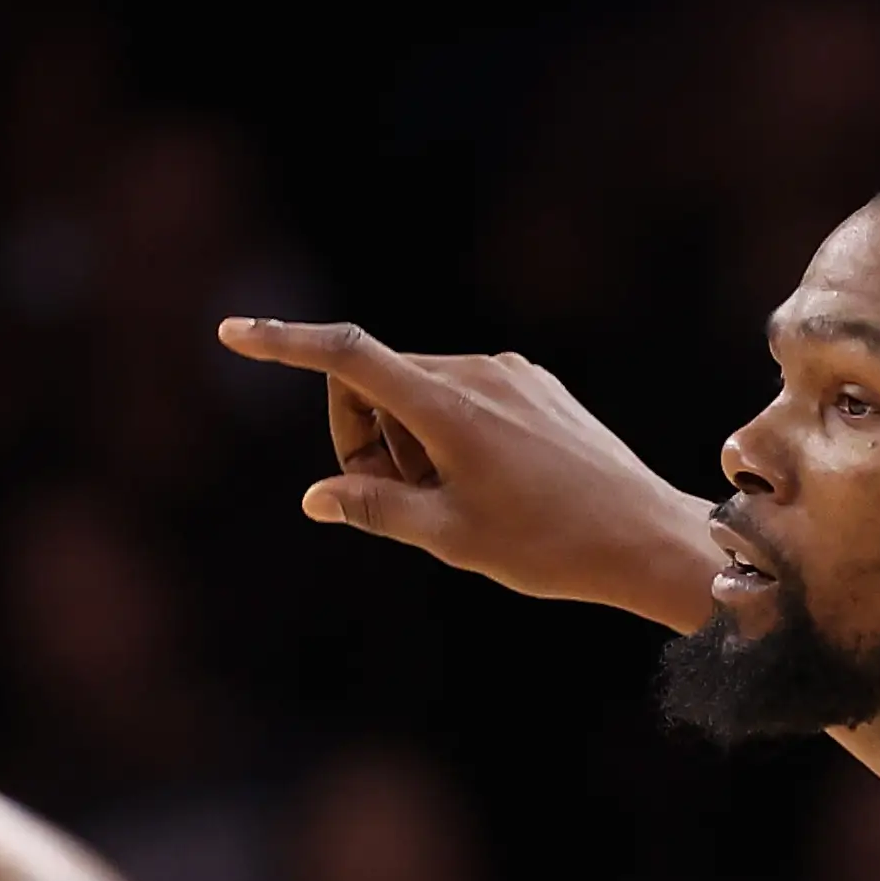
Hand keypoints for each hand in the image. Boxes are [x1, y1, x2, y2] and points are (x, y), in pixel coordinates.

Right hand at [214, 319, 714, 621]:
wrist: (644, 537)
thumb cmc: (548, 546)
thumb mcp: (448, 538)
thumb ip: (374, 508)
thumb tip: (317, 495)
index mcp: (447, 406)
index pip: (347, 358)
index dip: (285, 345)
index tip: (235, 334)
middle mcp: (476, 372)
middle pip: (374, 385)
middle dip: (363, 440)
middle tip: (400, 505)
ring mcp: (508, 373)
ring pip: (415, 394)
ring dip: (406, 444)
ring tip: (456, 503)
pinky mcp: (531, 384)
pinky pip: (458, 396)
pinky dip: (443, 435)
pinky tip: (489, 485)